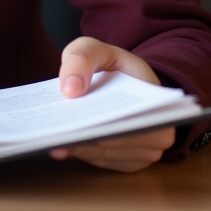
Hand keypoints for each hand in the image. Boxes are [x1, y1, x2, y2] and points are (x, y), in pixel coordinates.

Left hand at [49, 36, 174, 172]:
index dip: (106, 125)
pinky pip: (103, 161)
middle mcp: (158, 134)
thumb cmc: (111, 63)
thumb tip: (70, 89)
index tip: (77, 125)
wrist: (123, 78)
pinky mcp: (127, 161)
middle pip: (119, 143)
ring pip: (107, 155)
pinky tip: (59, 144)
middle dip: (86, 140)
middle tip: (55, 138)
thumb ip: (82, 59)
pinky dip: (81, 152)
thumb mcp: (96, 49)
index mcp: (158, 104)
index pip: (132, 121)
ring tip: (51, 142)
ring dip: (80, 149)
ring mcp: (144, 152)